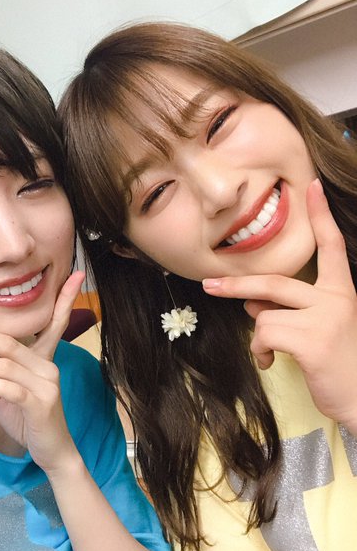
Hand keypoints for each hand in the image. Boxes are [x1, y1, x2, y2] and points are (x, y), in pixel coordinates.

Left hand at [0, 270, 85, 472]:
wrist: (52, 452)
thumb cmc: (28, 420)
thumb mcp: (4, 395)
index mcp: (43, 360)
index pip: (54, 324)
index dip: (64, 299)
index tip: (75, 274)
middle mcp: (48, 367)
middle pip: (11, 342)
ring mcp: (47, 385)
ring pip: (6, 366)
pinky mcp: (42, 405)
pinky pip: (15, 390)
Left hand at [202, 179, 356, 431]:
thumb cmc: (338, 365)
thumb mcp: (316, 329)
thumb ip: (287, 309)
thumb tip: (252, 301)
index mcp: (342, 291)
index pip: (332, 246)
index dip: (320, 216)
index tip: (312, 186)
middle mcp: (337, 298)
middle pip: (275, 281)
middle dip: (237, 284)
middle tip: (209, 285)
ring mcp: (326, 318)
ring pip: (264, 313)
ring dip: (258, 336)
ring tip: (271, 352)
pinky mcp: (313, 341)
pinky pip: (264, 334)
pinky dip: (260, 351)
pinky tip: (273, 363)